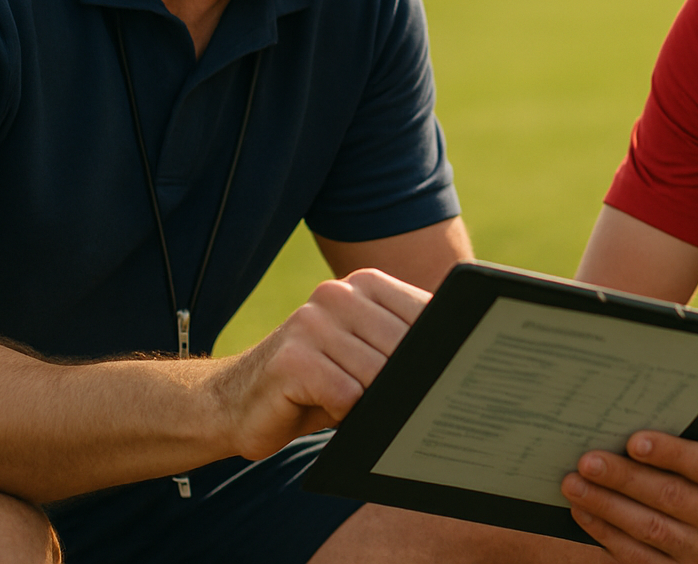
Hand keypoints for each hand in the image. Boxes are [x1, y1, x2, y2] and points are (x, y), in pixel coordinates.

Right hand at [210, 268, 428, 459]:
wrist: (234, 402)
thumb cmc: (316, 383)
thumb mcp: (367, 353)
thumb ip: (404, 343)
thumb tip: (463, 356)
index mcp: (365, 285)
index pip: (427, 314)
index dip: (436, 352)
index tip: (435, 374)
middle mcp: (337, 294)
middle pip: (405, 348)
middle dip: (399, 383)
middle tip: (379, 400)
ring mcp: (312, 322)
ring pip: (378, 375)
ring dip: (366, 402)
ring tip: (341, 400)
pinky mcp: (293, 358)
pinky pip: (346, 395)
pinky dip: (341, 413)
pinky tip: (316, 406)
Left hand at [561, 430, 697, 562]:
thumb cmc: (694, 471)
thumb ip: (686, 436)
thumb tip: (633, 408)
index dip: (671, 453)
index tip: (634, 441)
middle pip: (672, 495)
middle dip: (624, 477)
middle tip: (587, 460)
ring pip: (649, 527)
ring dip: (606, 504)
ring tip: (573, 483)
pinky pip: (636, 555)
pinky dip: (605, 531)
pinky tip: (582, 511)